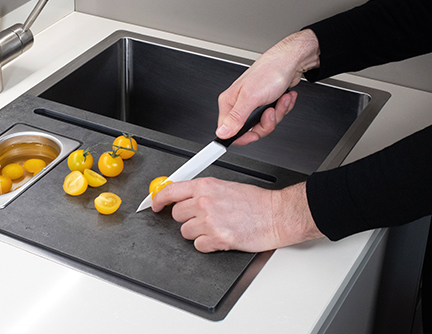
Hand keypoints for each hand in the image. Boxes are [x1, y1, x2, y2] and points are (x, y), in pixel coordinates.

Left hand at [151, 178, 323, 252]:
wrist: (276, 215)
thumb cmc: (257, 202)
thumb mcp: (226, 187)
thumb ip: (204, 191)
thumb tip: (185, 197)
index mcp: (206, 186)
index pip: (171, 190)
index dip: (159, 199)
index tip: (155, 204)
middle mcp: (204, 201)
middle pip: (176, 214)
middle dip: (187, 218)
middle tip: (203, 219)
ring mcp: (209, 220)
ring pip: (185, 231)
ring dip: (197, 233)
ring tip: (216, 227)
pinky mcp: (216, 238)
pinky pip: (198, 245)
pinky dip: (207, 244)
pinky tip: (220, 237)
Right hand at [216, 29, 319, 145]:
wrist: (290, 61)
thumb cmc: (269, 72)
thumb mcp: (251, 98)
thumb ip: (236, 118)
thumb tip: (222, 132)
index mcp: (230, 102)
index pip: (229, 131)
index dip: (243, 137)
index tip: (253, 136)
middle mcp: (240, 104)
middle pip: (250, 130)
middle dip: (266, 123)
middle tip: (270, 112)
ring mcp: (254, 104)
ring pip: (264, 123)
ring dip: (277, 113)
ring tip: (279, 100)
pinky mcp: (266, 103)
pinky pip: (274, 116)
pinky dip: (282, 107)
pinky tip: (283, 97)